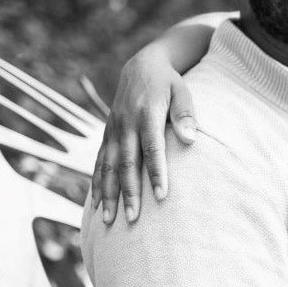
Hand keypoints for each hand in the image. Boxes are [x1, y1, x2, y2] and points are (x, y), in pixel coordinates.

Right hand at [91, 49, 195, 224]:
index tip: (161, 196)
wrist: (142, 66)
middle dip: (129, 193)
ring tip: (109, 220)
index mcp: (147, 114)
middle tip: (134, 219)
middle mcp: (126, 124)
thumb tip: (190, 138)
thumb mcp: (182, 91)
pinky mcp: (107, 134)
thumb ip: (185, 114)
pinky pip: (99, 162)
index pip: (152, 148)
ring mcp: (113, 130)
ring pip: (108, 166)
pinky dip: (97, 183)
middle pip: (126, 163)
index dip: (156, 172)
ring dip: (108, 194)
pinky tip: (97, 204)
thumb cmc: (169, 83)